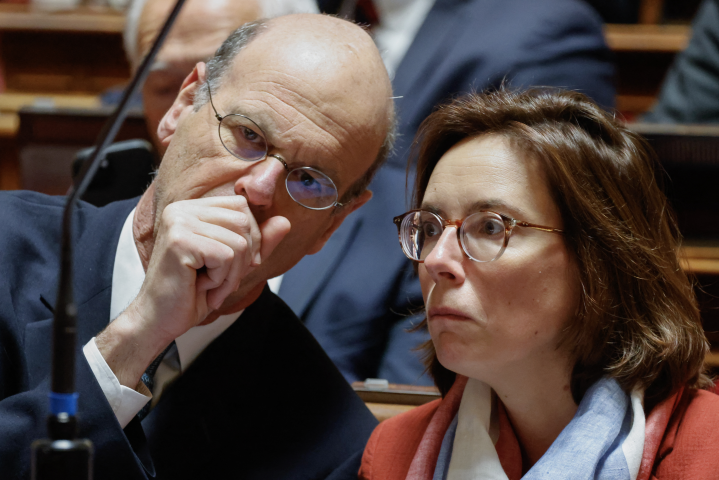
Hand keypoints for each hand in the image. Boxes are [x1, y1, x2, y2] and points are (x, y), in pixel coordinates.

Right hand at [96, 196, 288, 387]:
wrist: (159, 320)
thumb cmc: (192, 292)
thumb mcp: (234, 265)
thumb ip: (259, 243)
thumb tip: (285, 222)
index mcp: (192, 208)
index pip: (242, 207)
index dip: (248, 239)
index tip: (229, 265)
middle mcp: (182, 209)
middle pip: (244, 223)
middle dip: (242, 259)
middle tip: (218, 279)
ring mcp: (179, 222)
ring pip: (239, 242)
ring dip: (231, 274)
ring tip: (209, 285)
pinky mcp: (180, 241)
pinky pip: (227, 256)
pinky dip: (221, 280)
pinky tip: (201, 287)